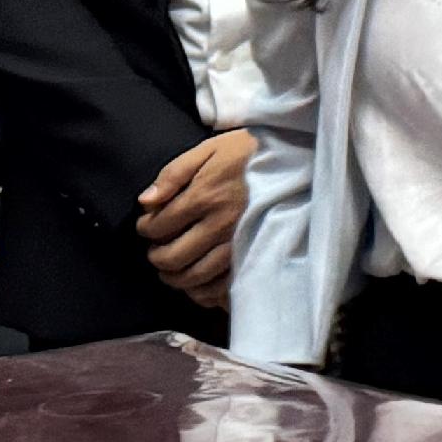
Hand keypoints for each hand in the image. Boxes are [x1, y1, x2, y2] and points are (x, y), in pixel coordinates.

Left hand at [138, 129, 253, 306]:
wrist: (295, 159)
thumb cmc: (248, 152)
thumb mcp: (208, 150)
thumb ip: (173, 173)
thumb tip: (145, 202)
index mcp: (205, 197)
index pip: (159, 227)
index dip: (145, 229)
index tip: (147, 225)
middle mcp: (220, 225)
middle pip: (173, 257)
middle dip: (156, 257)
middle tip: (156, 250)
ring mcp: (239, 243)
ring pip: (195, 276)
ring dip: (176, 276)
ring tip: (172, 268)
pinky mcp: (255, 255)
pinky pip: (223, 285)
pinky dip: (204, 291)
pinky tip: (197, 283)